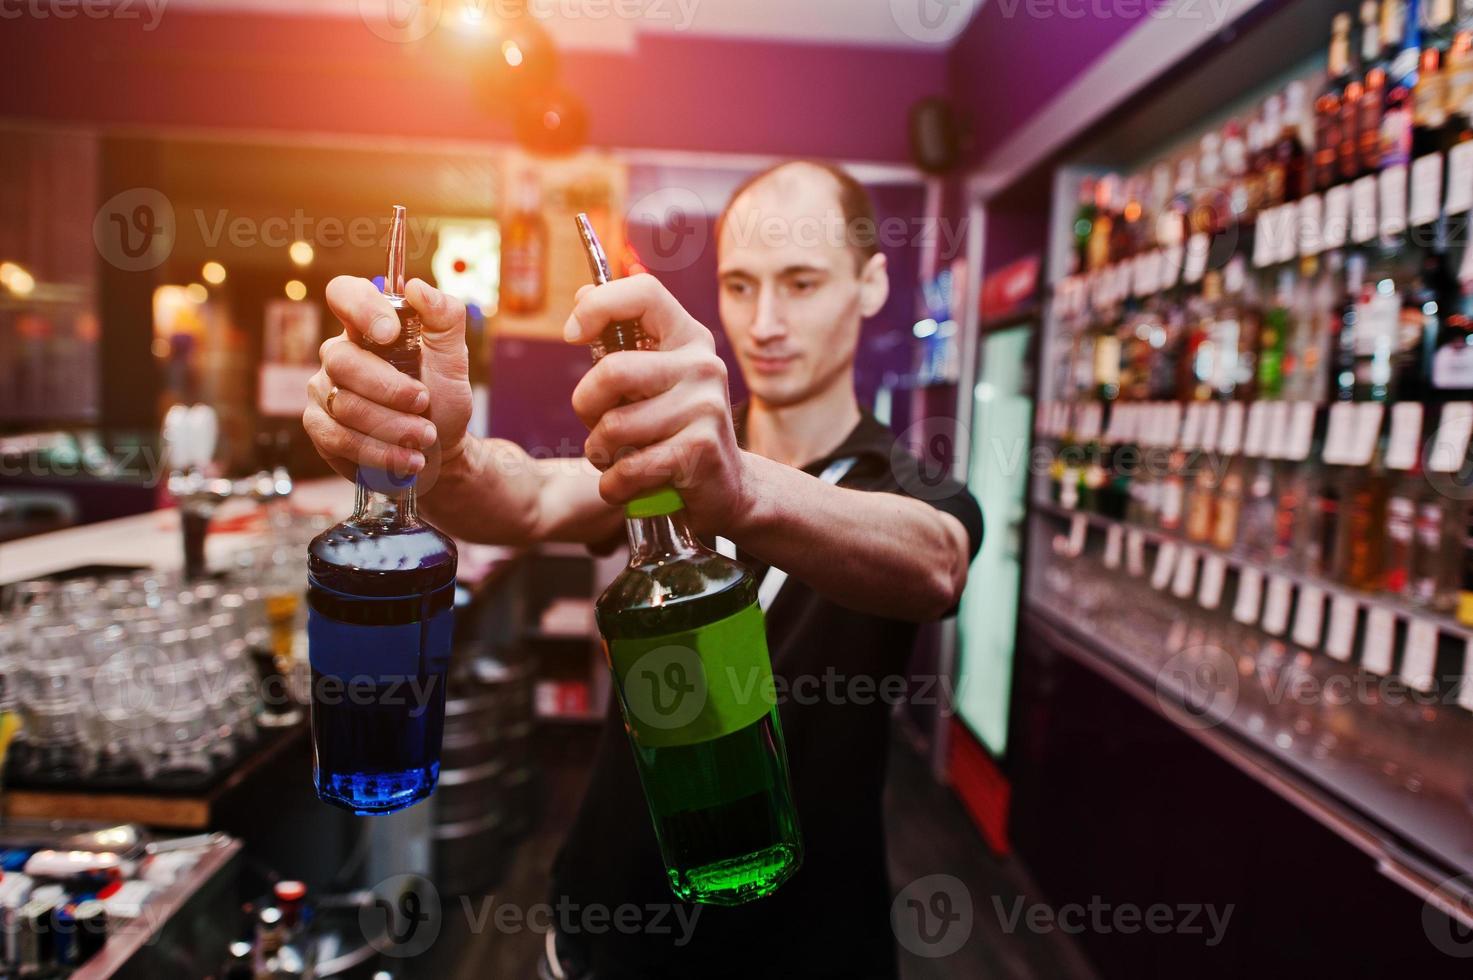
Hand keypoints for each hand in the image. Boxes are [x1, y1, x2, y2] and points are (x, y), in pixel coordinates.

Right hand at [303, 277, 472, 486]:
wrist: (439, 449)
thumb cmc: (442, 398)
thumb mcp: (454, 358)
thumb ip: (445, 318)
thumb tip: (417, 287)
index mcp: (367, 328)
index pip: (343, 293)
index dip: (360, 308)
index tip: (389, 333)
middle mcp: (338, 355)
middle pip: (343, 361)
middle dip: (391, 389)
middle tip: (424, 403)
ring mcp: (322, 390)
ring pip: (344, 405)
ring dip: (393, 426)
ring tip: (425, 436)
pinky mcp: (319, 428)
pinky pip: (338, 438)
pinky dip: (380, 452)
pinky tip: (407, 458)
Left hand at [565, 274, 751, 534]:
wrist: (726, 485)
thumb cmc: (675, 426)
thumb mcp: (653, 376)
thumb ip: (620, 340)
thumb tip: (583, 294)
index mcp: (688, 337)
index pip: (644, 293)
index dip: (599, 306)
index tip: (572, 335)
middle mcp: (702, 365)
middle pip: (613, 371)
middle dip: (586, 406)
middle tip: (597, 423)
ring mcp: (706, 406)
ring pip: (614, 427)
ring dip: (599, 452)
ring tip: (616, 456)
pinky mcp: (701, 450)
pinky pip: (628, 469)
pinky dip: (613, 484)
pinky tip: (625, 483)